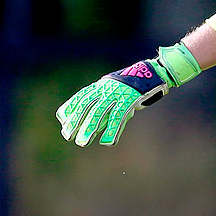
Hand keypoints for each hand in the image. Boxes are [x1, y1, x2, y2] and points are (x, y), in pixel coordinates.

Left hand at [56, 43, 201, 146]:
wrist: (153, 73)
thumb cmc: (132, 87)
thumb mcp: (115, 93)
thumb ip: (104, 107)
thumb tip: (92, 125)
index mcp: (102, 86)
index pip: (82, 97)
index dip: (70, 107)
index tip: (62, 120)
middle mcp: (106, 88)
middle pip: (86, 105)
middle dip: (76, 121)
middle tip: (68, 136)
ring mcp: (118, 93)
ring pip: (99, 112)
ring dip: (89, 128)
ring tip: (82, 142)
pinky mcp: (130, 100)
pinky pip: (119, 117)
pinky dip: (112, 130)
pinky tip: (106, 142)